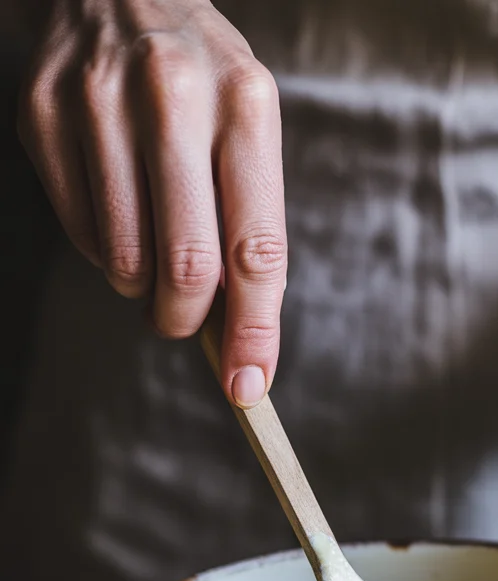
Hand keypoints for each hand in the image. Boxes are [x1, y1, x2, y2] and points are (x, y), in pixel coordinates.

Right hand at [17, 0, 285, 406]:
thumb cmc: (201, 79)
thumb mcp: (248, 128)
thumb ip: (250, 225)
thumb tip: (242, 338)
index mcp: (246, 103)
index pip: (256, 248)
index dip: (255, 330)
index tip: (250, 385)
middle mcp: (173, 95)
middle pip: (187, 267)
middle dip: (188, 319)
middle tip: (184, 320)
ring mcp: (98, 100)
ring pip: (125, 259)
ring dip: (142, 284)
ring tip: (152, 246)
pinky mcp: (42, 112)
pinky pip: (79, 233)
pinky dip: (103, 250)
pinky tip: (116, 210)